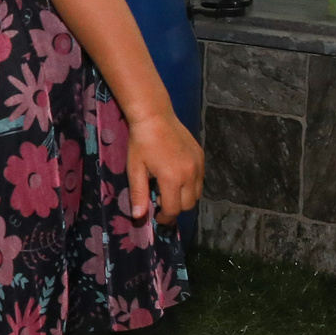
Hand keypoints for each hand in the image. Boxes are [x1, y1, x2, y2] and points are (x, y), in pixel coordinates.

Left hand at [126, 109, 203, 225]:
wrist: (155, 116)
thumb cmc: (141, 143)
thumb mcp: (135, 169)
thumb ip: (138, 194)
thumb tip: (139, 217)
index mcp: (172, 178)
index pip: (173, 209)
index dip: (165, 218)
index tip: (157, 217)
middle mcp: (190, 173)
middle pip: (188, 205)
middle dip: (174, 208)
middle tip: (159, 198)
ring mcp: (198, 165)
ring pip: (197, 194)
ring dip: (184, 197)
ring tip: (168, 187)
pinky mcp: (201, 157)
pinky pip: (200, 180)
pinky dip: (191, 185)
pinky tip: (176, 176)